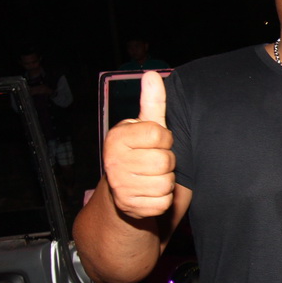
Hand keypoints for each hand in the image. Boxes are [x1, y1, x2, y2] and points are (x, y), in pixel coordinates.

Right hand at [103, 71, 175, 218]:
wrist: (124, 192)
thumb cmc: (140, 153)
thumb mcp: (146, 126)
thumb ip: (152, 103)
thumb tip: (151, 74)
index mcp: (117, 138)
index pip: (160, 134)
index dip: (165, 139)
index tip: (156, 142)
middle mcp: (113, 162)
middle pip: (165, 161)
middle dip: (168, 162)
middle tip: (155, 163)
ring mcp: (120, 187)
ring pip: (166, 183)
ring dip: (167, 181)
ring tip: (153, 176)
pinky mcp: (130, 208)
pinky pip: (164, 202)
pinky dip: (164, 199)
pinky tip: (151, 193)